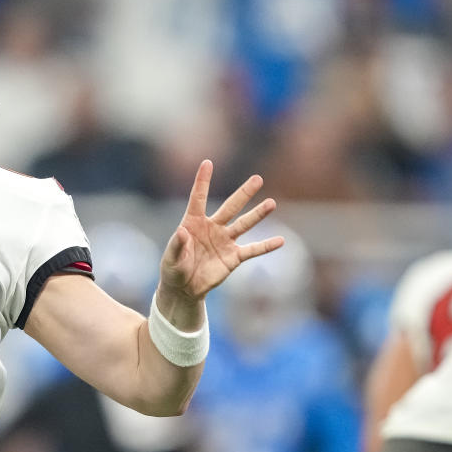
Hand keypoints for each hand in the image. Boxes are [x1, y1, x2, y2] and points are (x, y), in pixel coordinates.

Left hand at [158, 160, 282, 306]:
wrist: (184, 288)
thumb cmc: (173, 269)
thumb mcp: (171, 258)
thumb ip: (177, 245)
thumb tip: (183, 232)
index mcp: (193, 222)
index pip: (198, 198)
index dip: (202, 181)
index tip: (207, 163)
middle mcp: (212, 228)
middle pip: (230, 207)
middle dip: (243, 193)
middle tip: (257, 179)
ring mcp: (225, 241)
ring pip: (244, 224)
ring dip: (258, 215)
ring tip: (271, 203)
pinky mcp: (233, 257)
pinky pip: (252, 250)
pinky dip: (266, 246)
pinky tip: (280, 241)